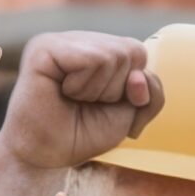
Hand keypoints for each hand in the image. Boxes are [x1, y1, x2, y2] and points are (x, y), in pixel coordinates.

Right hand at [0, 30, 163, 195]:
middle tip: (86, 104)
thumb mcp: (129, 116)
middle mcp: (79, 39)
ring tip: (72, 99)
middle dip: (116, 90)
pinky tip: (63, 92)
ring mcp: (61, 40)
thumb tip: (139, 76)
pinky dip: (84, 86)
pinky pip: (91, 59)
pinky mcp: (44, 47)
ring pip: (113, 56)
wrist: (44, 157)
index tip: (107, 108)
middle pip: (131, 51)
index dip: (134, 88)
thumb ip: (150, 95)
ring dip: (98, 91)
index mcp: (98, 49)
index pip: (138, 52)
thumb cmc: (81, 135)